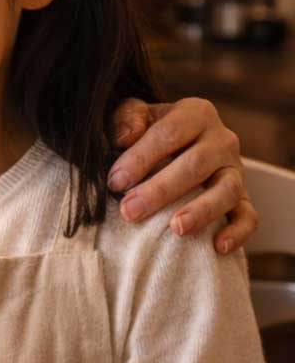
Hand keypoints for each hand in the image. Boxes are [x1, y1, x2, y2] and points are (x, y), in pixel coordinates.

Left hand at [110, 97, 255, 253]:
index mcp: (195, 115)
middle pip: (196, 164)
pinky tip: (218, 247)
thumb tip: (126, 136)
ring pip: (226, 190)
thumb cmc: (149, 135)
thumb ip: (127, 118)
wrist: (177, 148)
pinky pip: (247, 216)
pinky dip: (236, 231)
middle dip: (161, 189)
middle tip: (130, 211)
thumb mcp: (136, 117)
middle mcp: (221, 140)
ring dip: (202, 210)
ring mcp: (234, 171)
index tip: (116, 182)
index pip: (170, 133)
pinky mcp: (242, 199)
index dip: (141, 157)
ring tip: (177, 228)